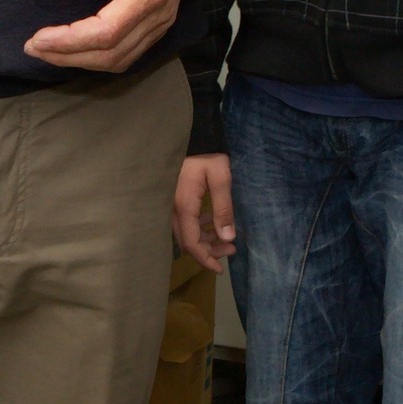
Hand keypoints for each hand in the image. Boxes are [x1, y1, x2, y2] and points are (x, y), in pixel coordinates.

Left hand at [25, 0, 214, 72]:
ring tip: (50, 51)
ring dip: (83, 60)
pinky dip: (100, 56)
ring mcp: (161, 22)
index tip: (38, 38)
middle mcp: (158, 15)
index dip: (69, 41)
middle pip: (111, 53)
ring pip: (121, 59)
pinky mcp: (159, 23)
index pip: (106, 32)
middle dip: (69, 56)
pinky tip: (77, 48)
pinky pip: (129, 52)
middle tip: (34, 47)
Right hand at [175, 154, 235, 272]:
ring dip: (204, 239)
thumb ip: (223, 209)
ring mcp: (171, 203)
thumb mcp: (221, 179)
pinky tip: (212, 221)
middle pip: (187, 240)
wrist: (192, 134)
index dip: (205, 259)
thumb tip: (228, 238)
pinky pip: (184, 221)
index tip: (220, 269)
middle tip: (231, 250)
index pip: (191, 243)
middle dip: (208, 250)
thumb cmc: (207, 155)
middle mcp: (173, 208)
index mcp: (184, 206)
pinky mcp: (174, 198)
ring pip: (185, 232)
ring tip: (225, 238)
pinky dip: (198, 227)